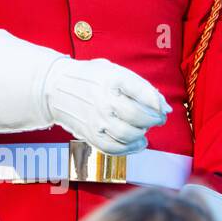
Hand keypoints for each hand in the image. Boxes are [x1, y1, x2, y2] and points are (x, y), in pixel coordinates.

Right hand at [43, 55, 169, 154]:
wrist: (56, 88)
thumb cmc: (92, 79)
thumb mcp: (115, 71)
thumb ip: (141, 87)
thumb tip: (165, 109)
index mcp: (112, 78)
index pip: (143, 92)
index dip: (157, 104)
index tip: (162, 110)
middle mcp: (103, 99)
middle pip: (138, 116)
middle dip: (153, 120)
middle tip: (155, 119)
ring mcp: (96, 119)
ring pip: (128, 135)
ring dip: (142, 134)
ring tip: (143, 129)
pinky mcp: (90, 134)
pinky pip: (114, 148)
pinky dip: (130, 149)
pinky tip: (137, 143)